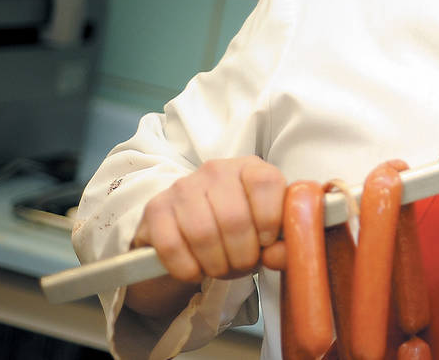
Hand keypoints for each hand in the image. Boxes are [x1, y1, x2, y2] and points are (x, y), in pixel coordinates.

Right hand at [133, 155, 285, 283]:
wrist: (191, 234)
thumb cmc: (240, 231)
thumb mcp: (267, 233)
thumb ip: (283, 244)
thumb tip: (279, 255)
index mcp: (251, 168)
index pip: (266, 182)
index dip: (269, 220)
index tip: (266, 242)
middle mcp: (216, 170)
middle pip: (234, 218)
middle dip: (242, 255)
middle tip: (241, 265)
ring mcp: (183, 186)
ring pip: (203, 234)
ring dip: (215, 265)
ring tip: (220, 268)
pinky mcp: (156, 208)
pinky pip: (171, 247)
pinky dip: (187, 269)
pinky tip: (195, 270)